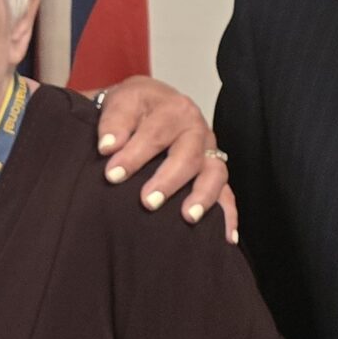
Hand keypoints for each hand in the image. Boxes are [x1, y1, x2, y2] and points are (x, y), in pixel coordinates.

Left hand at [95, 76, 239, 241]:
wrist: (150, 102)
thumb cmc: (135, 106)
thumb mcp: (120, 103)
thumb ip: (113, 123)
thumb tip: (108, 146)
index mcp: (173, 109)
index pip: (154, 134)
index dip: (133, 156)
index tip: (112, 175)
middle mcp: (196, 129)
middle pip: (187, 156)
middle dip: (167, 181)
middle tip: (147, 202)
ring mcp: (208, 151)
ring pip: (214, 174)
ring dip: (202, 197)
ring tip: (188, 217)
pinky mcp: (214, 171)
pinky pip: (228, 193)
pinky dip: (229, 214)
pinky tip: (227, 236)